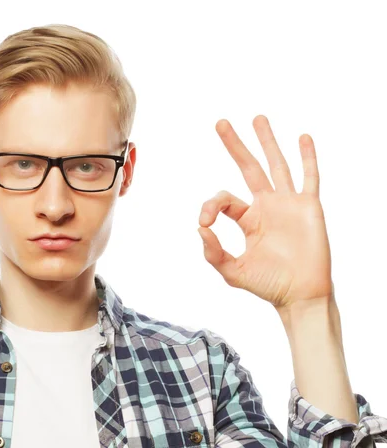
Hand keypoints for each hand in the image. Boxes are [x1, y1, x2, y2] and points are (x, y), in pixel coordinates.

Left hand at [198, 115, 332, 309]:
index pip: (224, 199)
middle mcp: (266, 206)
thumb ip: (213, 252)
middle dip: (235, 146)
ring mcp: (288, 204)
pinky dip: (308, 158)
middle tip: (220, 123)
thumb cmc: (268, 285)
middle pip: (249, 168)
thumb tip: (199, 228)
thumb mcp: (232, 271)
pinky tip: (303, 138)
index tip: (204, 221)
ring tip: (257, 118)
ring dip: (267, 141)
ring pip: (277, 165)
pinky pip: (309, 177)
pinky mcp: (309, 207)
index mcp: (247, 219)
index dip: (211, 205)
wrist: (299, 296)